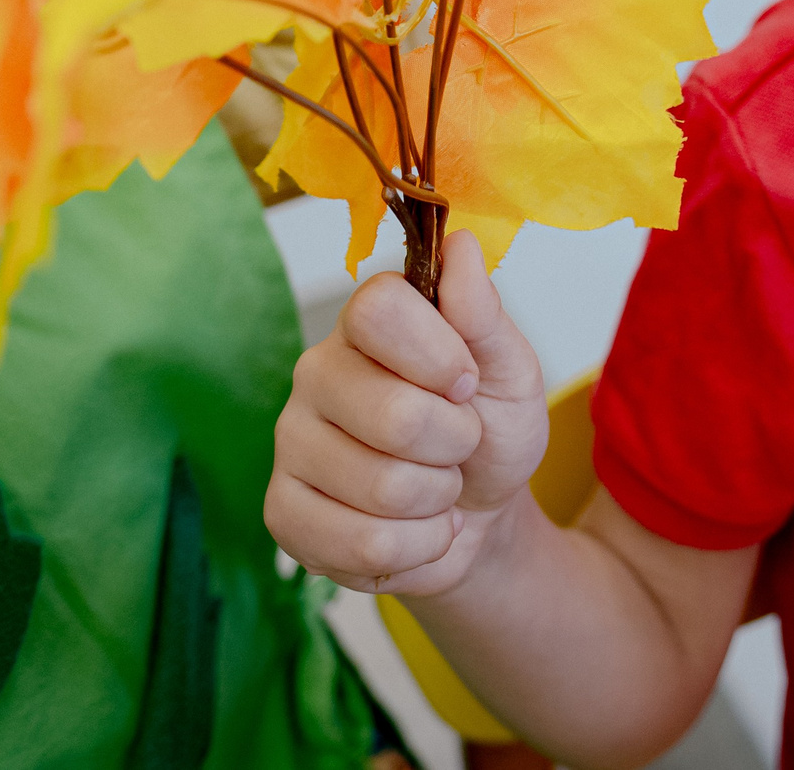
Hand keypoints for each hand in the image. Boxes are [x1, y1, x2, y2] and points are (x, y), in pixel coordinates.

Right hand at [265, 231, 549, 594]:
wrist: (481, 514)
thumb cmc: (491, 430)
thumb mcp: (509, 370)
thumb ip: (482, 314)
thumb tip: (460, 246)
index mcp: (369, 324)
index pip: (378, 307)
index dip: (437, 353)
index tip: (465, 381)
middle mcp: (317, 374)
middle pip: (391, 412)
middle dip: (455, 444)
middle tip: (459, 445)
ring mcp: (291, 444)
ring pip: (381, 486)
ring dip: (438, 500)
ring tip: (437, 487)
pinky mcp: (284, 512)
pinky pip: (359, 544)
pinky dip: (415, 547)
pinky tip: (414, 529)